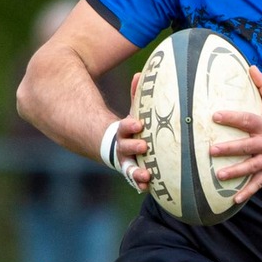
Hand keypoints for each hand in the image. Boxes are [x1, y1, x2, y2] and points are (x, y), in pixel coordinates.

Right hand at [99, 72, 150, 190]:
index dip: (130, 126)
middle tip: (143, 146)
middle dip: (133, 147)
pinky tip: (147, 188)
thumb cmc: (131, 126)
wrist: (113, 146)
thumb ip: (136, 95)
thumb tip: (140, 74)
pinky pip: (135, 179)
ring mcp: (125, 161)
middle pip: (125, 148)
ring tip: (145, 175)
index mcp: (122, 131)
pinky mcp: (132, 172)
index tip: (137, 124)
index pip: (124, 127)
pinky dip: (139, 184)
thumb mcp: (133, 111)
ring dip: (136, 171)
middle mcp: (121, 147)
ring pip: (129, 167)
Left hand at [209, 68, 261, 204]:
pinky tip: (234, 199)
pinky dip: (248, 191)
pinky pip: (259, 183)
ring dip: (235, 172)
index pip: (247, 120)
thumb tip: (251, 67)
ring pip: (251, 167)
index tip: (215, 116)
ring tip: (219, 175)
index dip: (231, 117)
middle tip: (211, 150)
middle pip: (246, 146)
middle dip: (229, 149)